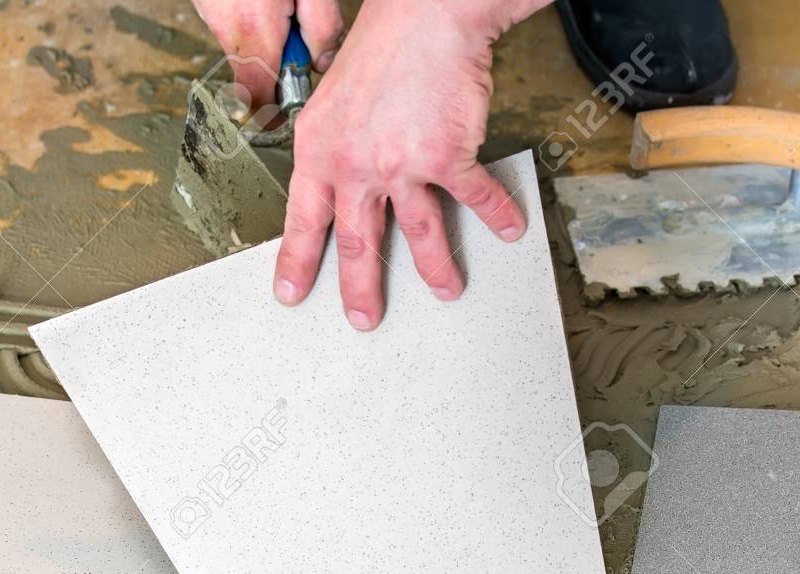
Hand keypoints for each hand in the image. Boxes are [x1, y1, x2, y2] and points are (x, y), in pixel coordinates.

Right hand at [192, 0, 342, 111]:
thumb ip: (323, 27)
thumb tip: (320, 63)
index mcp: (254, 27)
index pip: (257, 96)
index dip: (270, 114)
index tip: (283, 116)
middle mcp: (225, 23)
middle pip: (250, 73)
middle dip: (273, 66)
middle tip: (292, 36)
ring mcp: (209, 11)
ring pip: (239, 47)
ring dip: (260, 40)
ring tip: (275, 7)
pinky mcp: (203, 0)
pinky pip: (228, 24)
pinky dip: (245, 19)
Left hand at [273, 0, 546, 330]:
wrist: (423, 18)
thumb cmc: (382, 50)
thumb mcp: (332, 100)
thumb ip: (335, 146)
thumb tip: (342, 180)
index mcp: (319, 152)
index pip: (302, 220)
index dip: (296, 262)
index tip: (290, 294)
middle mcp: (355, 166)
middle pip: (357, 243)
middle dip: (361, 289)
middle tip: (364, 319)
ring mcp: (401, 166)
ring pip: (419, 234)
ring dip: (436, 269)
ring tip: (447, 290)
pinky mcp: (446, 157)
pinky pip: (474, 197)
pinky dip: (496, 214)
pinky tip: (509, 229)